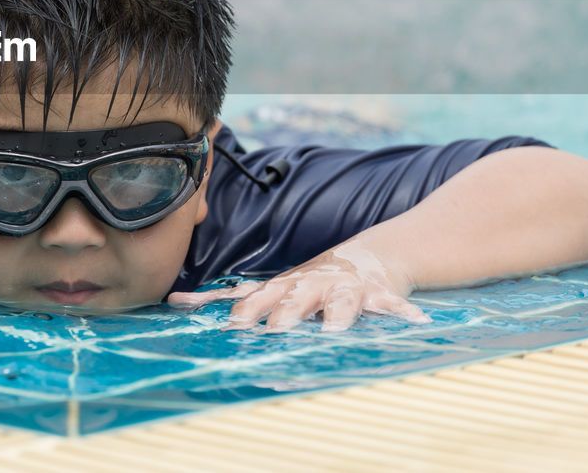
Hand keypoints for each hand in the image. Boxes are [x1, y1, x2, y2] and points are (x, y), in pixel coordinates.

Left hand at [167, 243, 430, 332]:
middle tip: (277, 330)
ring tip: (336, 329)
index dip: (245, 311)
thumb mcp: (268, 288)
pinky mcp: (375, 294)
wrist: (366, 258)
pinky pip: (390, 305)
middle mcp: (310, 286)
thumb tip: (173, 302)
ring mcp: (343, 289)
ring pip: (339, 303)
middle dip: (286, 314)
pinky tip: (414, 321)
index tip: (230, 328)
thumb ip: (227, 298)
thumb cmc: (306, 283)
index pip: (257, 297)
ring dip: (337, 315)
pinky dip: (400, 312)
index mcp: (282, 288)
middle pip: (295, 299)